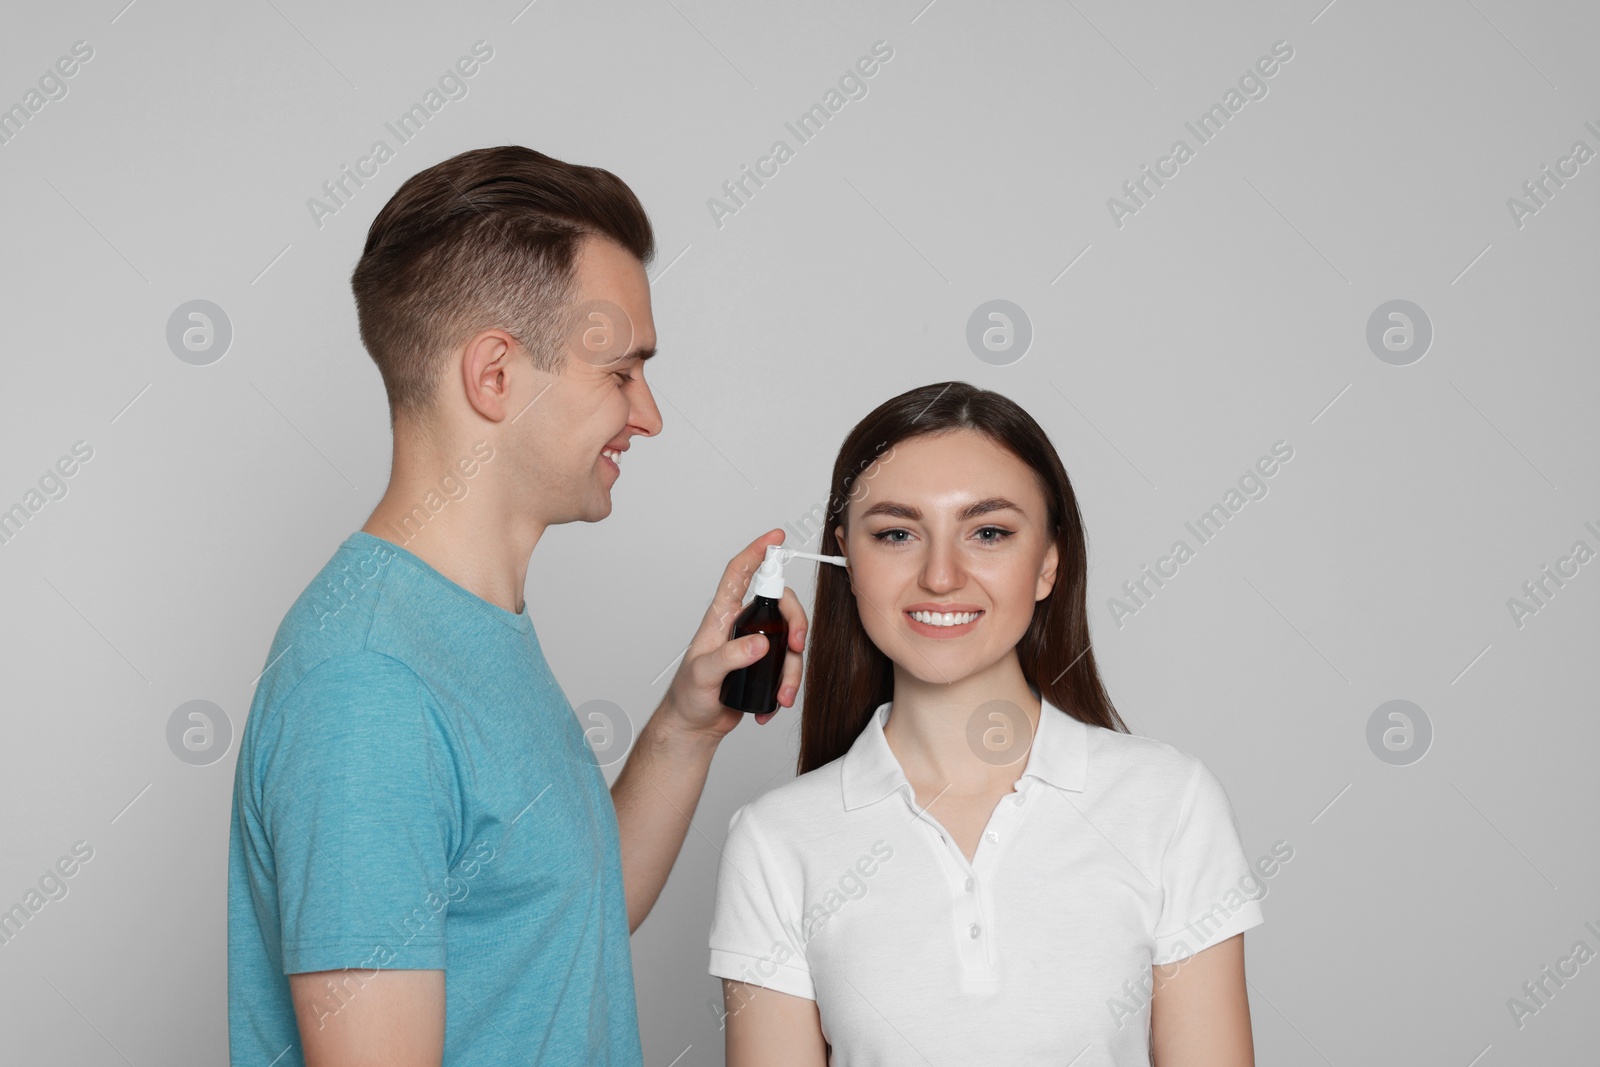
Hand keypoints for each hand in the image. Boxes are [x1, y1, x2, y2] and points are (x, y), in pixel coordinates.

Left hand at [663, 529, 809, 738]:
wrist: (694, 726)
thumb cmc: (688, 696)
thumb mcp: (703, 674)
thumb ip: (730, 657)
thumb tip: (760, 644)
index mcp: (721, 617)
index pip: (739, 574)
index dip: (757, 552)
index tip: (776, 537)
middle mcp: (741, 626)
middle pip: (779, 606)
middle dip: (796, 622)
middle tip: (798, 644)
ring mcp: (755, 646)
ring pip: (790, 640)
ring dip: (793, 668)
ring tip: (783, 695)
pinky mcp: (765, 667)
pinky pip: (788, 666)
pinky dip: (787, 686)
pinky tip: (774, 704)